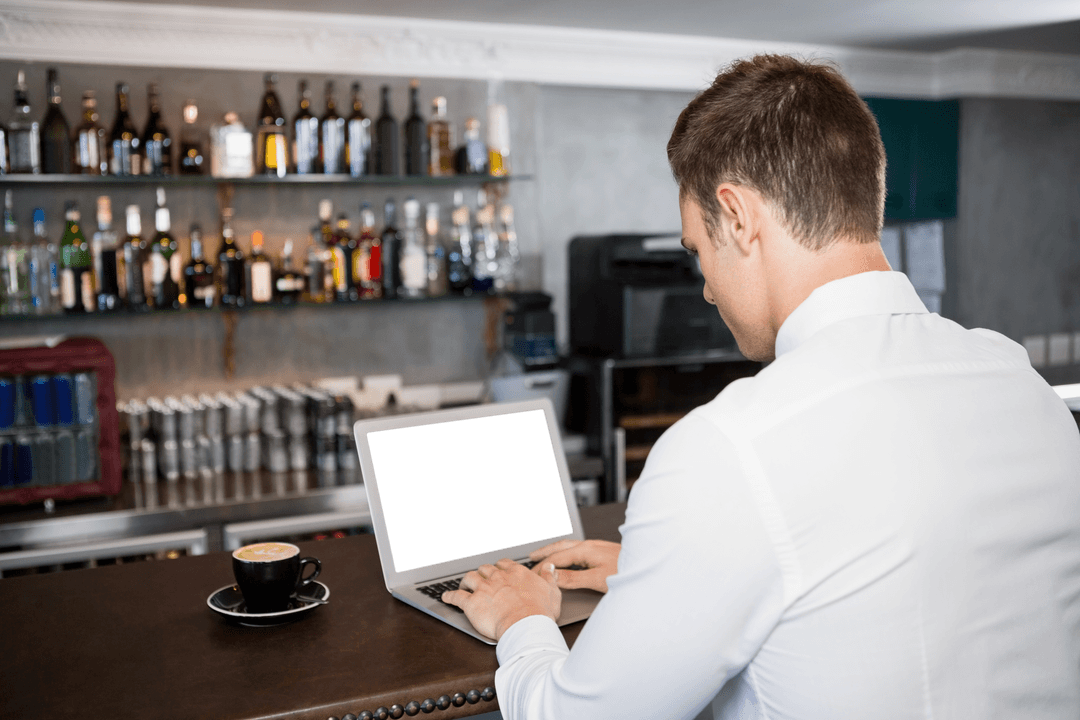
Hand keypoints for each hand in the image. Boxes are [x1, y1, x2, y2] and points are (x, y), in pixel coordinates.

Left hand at [442, 559, 561, 641]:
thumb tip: (549, 567)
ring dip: (466, 581)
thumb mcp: (552, 592)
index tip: (499, 570)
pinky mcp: (472, 603)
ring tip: (464, 585)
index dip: (500, 567)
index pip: (504, 564)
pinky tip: (446, 597)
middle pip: (485, 569)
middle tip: (482, 578)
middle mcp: (498, 578)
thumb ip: (549, 578)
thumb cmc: (540, 612)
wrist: (525, 625)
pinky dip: (450, 596)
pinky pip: (457, 597)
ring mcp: (483, 589)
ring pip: (470, 578)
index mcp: (516, 574)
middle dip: (483, 572)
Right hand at [529, 539, 620, 593]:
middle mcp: (590, 545)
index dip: (542, 566)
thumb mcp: (597, 580)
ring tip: (546, 556)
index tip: (532, 574)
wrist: (650, 569)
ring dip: (555, 551)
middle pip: (561, 547)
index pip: (556, 558)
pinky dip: (567, 552)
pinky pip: (578, 549)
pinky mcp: (604, 551)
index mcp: (586, 550)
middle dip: (545, 552)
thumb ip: (573, 578)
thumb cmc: (628, 574)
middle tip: (531, 558)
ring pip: (570, 546)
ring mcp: (597, 547)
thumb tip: (552, 576)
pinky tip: (570, 558)